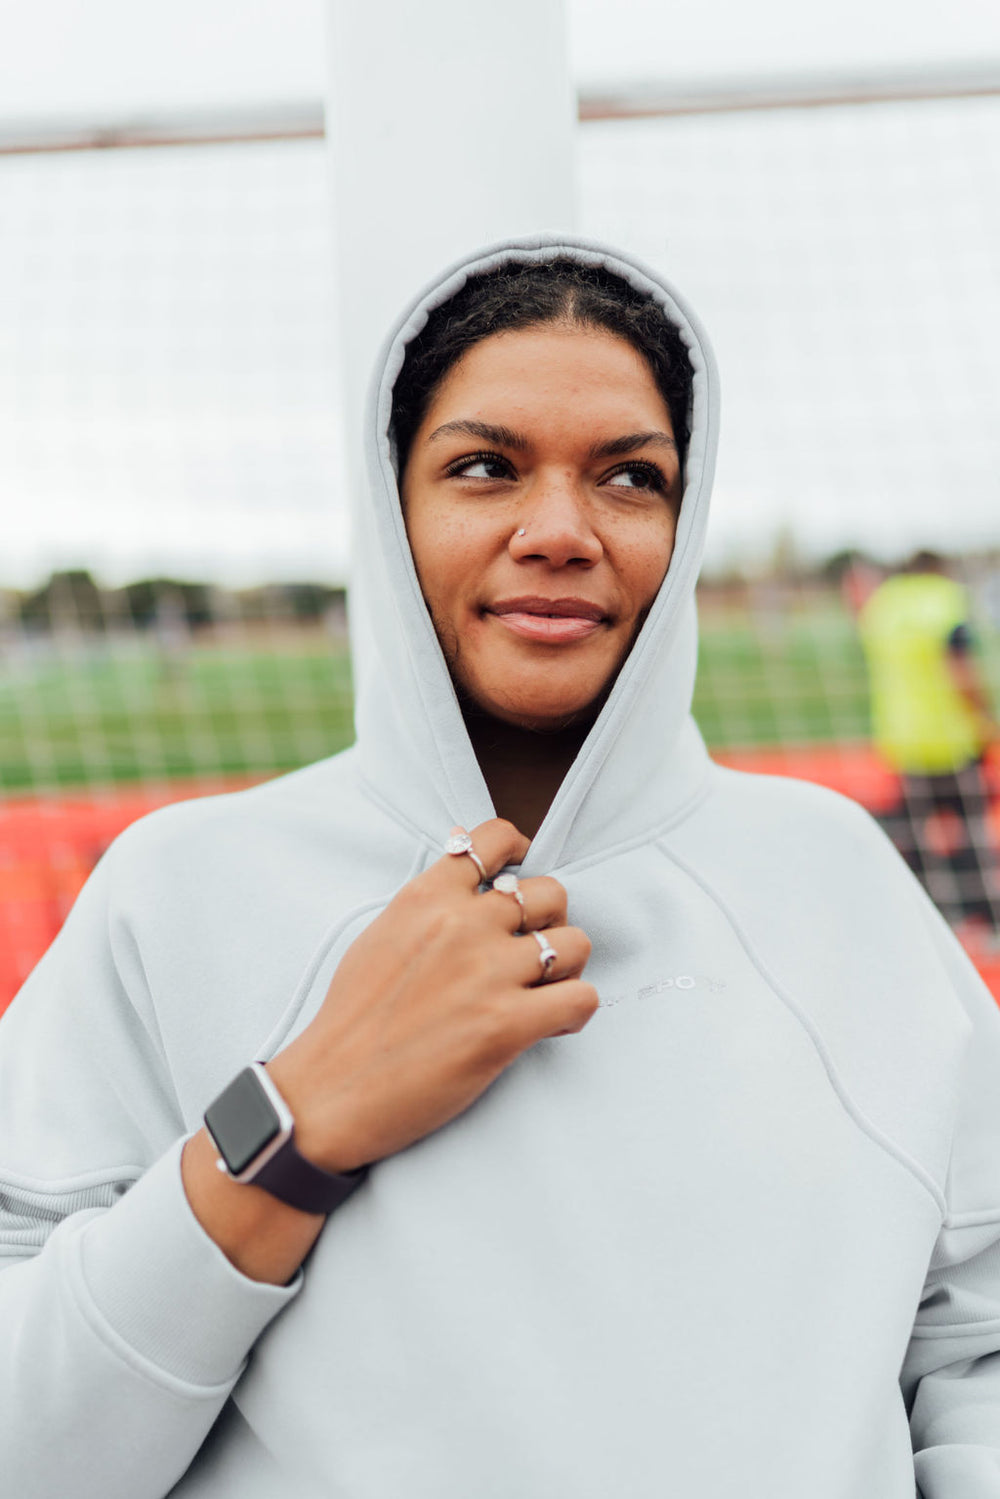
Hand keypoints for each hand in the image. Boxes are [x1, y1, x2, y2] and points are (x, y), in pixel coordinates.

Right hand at [267, 818, 596, 1172]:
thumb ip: (427, 903)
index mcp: (426, 898)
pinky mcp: (507, 1025)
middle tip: (531, 950)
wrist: (332, 1089)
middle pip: (550, 893)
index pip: (494, 840)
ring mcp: (488, 973)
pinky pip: (580, 998)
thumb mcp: (380, 935)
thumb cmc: (351, 1020)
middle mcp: (462, 925)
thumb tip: (465, 869)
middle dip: (549, 920)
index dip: (519, 855)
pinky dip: (574, 1011)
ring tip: (544, 990)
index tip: (520, 876)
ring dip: (566, 967)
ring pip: (574, 943)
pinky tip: (549, 1024)